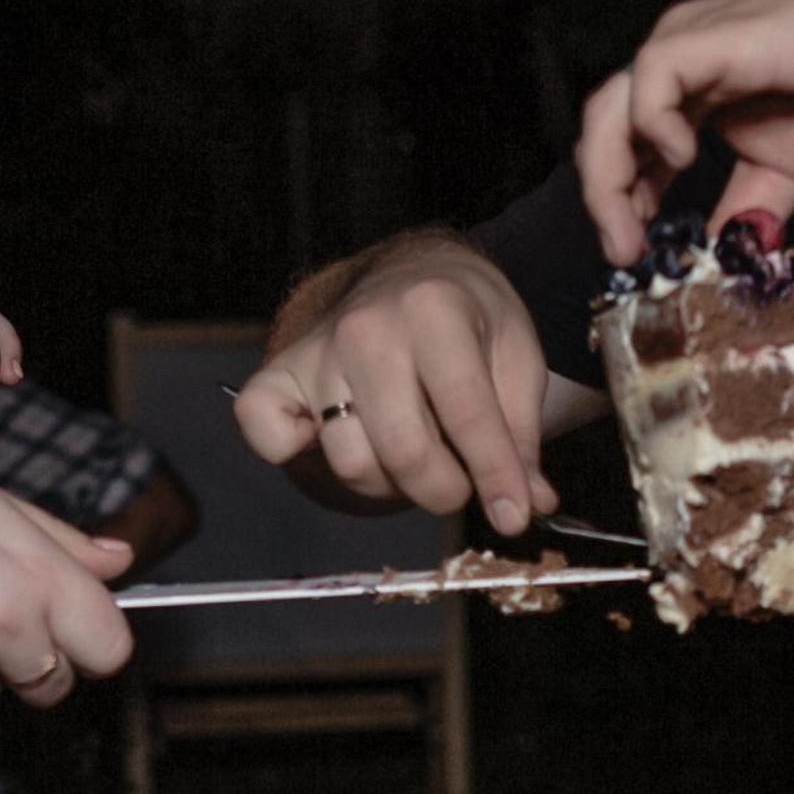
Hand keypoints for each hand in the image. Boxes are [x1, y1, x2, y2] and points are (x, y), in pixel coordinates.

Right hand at [235, 236, 558, 535]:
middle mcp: (367, 328)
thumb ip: (521, 434)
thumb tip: (530, 504)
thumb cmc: (470, 321)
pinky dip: (289, 449)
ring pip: (349, 459)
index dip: (495, 477)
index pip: (465, 413)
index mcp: (434, 310)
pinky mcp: (278, 374)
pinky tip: (334, 439)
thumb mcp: (516, 359)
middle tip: (459, 481)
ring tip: (413, 455)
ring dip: (389, 481)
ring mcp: (317, 351)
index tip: (513, 518)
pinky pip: (264, 431)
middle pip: (403, 449)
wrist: (415, 274)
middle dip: (443, 489)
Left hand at [574, 0, 793, 263]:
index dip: (618, 203)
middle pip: (601, 127)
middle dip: (603, 196)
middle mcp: (682, 62)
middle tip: (623, 253)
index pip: (625, 146)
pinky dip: (653, 121)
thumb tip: (719, 263)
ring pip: (612, 104)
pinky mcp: (719, 35)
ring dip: (612, 173)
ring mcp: (696, 43)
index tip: (634, 255)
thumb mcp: (788, 174)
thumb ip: (746, 212)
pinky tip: (683, 159)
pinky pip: (654, 72)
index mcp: (692, 92)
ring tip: (637, 227)